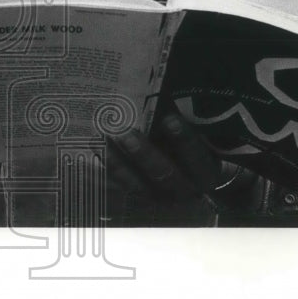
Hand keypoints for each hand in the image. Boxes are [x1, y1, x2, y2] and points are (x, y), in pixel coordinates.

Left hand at [105, 114, 221, 200]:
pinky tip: (94, 149)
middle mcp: (182, 190)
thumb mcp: (199, 139)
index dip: (184, 140)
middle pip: (164, 175)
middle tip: (127, 134)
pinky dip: (104, 169)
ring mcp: (158, 197)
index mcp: (204, 174)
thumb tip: (164, 100)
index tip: (169, 119)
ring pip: (137, 184)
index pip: (196, 158)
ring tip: (104, 139)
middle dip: (144, 154)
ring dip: (118, 162)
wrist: (190, 179)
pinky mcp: (138, 197)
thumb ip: (184, 126)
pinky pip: (118, 186)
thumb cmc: (194, 149)